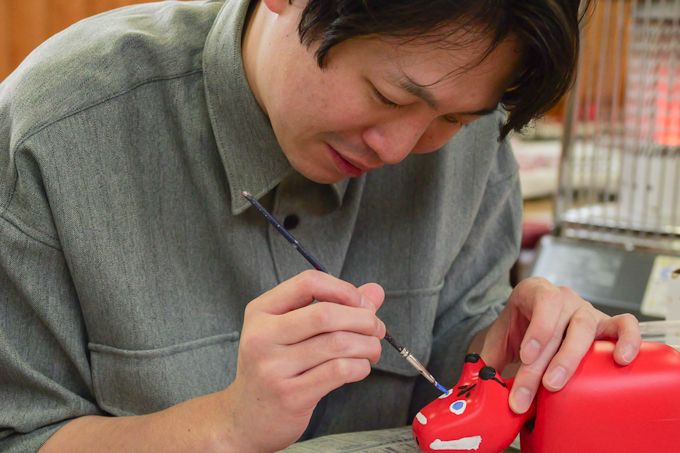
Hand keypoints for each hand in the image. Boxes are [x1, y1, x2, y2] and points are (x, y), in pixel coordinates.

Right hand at [220, 270, 385, 451]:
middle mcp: (262, 336)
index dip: (344, 289)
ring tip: (372, 349)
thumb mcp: (290, 330)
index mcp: (261, 311)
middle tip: (377, 328)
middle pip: (326, 314)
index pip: (308, 282)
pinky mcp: (291, 395)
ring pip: (337, 343)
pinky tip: (360, 367)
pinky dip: (360, 366)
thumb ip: (332, 306)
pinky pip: (338, 371)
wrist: (244, 419)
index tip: (362, 304)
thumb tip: (375, 291)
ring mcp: (274, 367)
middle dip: (363, 319)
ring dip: (367, 345)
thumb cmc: (274, 367)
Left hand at [480, 276, 640, 413]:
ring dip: (570, 359)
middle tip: (534, 389)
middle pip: (559, 325)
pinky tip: (619, 359)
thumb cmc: (518, 329)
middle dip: (544, 362)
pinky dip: (627, 340)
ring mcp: (586, 310)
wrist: (533, 323)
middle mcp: (562, 297)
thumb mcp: (500, 337)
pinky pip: (624, 325)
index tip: (526, 356)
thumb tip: (481, 381)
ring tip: (556, 385)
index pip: (541, 300)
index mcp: (534, 291)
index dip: (537, 328)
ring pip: (585, 329)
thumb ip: (489, 356)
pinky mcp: (606, 325)